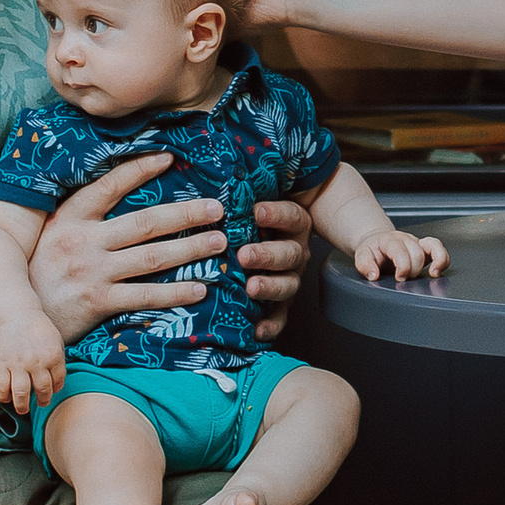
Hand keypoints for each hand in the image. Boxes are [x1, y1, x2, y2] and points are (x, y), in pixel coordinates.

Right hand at [0, 310, 66, 412]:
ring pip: (21, 394)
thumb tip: (57, 385)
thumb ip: (58, 362)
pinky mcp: (1, 363)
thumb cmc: (39, 330)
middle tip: (41, 402)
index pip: (58, 382)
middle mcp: (36, 361)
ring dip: (22, 406)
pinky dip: (3, 397)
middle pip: (42, 390)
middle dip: (43, 401)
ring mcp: (18, 364)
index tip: (52, 391)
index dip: (55, 389)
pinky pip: (1, 387)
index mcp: (53, 356)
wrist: (17, 315)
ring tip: (23, 408)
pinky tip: (7, 398)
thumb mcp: (56, 342)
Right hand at [29, 155, 221, 338]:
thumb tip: (115, 187)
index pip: (110, 185)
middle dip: (185, 214)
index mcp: (69, 217)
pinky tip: (200, 288)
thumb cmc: (36, 270)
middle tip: (217, 208)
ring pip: (152, 257)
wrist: (14, 316)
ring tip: (218, 242)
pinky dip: (176, 292)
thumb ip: (79, 214)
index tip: (169, 157)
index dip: (140, 169)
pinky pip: (145, 296)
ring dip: (190, 249)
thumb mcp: (50, 233)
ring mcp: (92, 272)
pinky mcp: (98, 303)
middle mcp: (83, 241)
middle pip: (145, 222)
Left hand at [243, 197, 311, 341]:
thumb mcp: (249, 205)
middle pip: (288, 253)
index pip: (290, 216)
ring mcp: (290, 277)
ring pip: (287, 284)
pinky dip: (269, 325)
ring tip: (250, 288)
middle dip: (266, 255)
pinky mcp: (281, 303)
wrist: (253, 246)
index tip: (254, 211)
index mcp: (293, 223)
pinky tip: (256, 330)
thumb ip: (240, 197)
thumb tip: (209, 175)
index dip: (274, 214)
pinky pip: (280, 317)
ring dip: (269, 286)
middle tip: (244, 255)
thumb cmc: (245, 222)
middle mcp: (295, 251)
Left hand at [355, 227, 446, 282]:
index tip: (399, 278)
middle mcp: (406, 239)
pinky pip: (440, 249)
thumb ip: (365, 265)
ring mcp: (417, 243)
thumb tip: (373, 275)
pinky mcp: (425, 248)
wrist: (377, 241)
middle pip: (417, 253)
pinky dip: (443, 259)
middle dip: (413, 270)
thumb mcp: (362, 256)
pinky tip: (438, 271)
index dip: (402, 266)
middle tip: (404, 280)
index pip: (400, 250)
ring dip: (436, 261)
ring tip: (433, 274)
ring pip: (434, 246)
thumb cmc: (372, 250)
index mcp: (390, 240)